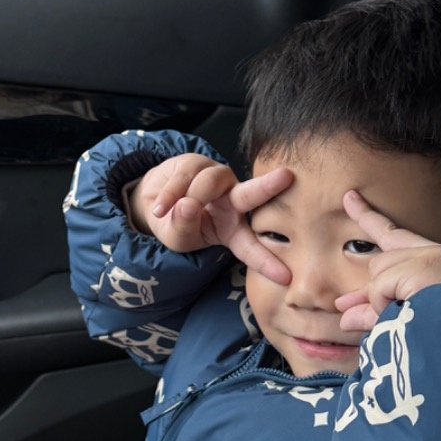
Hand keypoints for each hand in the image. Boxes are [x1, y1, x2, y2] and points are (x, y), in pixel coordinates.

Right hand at [130, 154, 293, 283]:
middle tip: (285, 177)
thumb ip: (183, 227)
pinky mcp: (198, 162)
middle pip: (249, 195)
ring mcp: (217, 179)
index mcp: (233, 230)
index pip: (251, 248)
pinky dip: (168, 195)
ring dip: (186, 199)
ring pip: (207, 184)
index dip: (266, 262)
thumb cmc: (176, 225)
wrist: (153, 201)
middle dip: (267, 187)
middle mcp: (232, 201)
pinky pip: (183, 177)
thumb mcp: (177, 239)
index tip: (286, 277)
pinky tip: (159, 207)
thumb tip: (188, 205)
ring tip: (164, 213)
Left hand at [335, 189, 440, 332]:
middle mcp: (436, 253)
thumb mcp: (401, 320)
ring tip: (411, 318)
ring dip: (383, 301)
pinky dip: (384, 305)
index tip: (348, 197)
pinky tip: (408, 313)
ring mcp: (430, 256)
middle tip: (351, 307)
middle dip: (372, 290)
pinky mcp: (422, 265)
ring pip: (378, 273)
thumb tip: (344, 316)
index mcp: (438, 262)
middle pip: (380, 262)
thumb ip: (373, 313)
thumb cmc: (437, 336)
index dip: (368, 216)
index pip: (394, 235)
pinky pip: (380, 286)